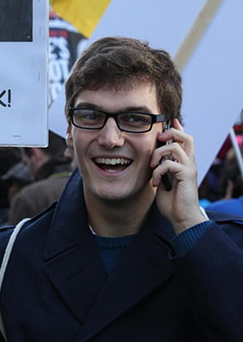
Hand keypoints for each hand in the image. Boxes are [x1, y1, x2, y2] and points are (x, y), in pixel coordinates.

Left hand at [151, 118, 207, 233]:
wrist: (182, 220)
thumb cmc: (173, 204)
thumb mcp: (163, 183)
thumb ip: (161, 171)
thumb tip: (153, 163)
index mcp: (184, 164)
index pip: (184, 141)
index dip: (178, 129)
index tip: (171, 121)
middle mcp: (189, 164)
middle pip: (186, 137)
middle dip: (170, 134)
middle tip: (158, 140)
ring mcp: (189, 169)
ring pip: (176, 146)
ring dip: (159, 154)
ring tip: (152, 167)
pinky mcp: (187, 175)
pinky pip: (169, 164)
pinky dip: (158, 171)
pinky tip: (156, 183)